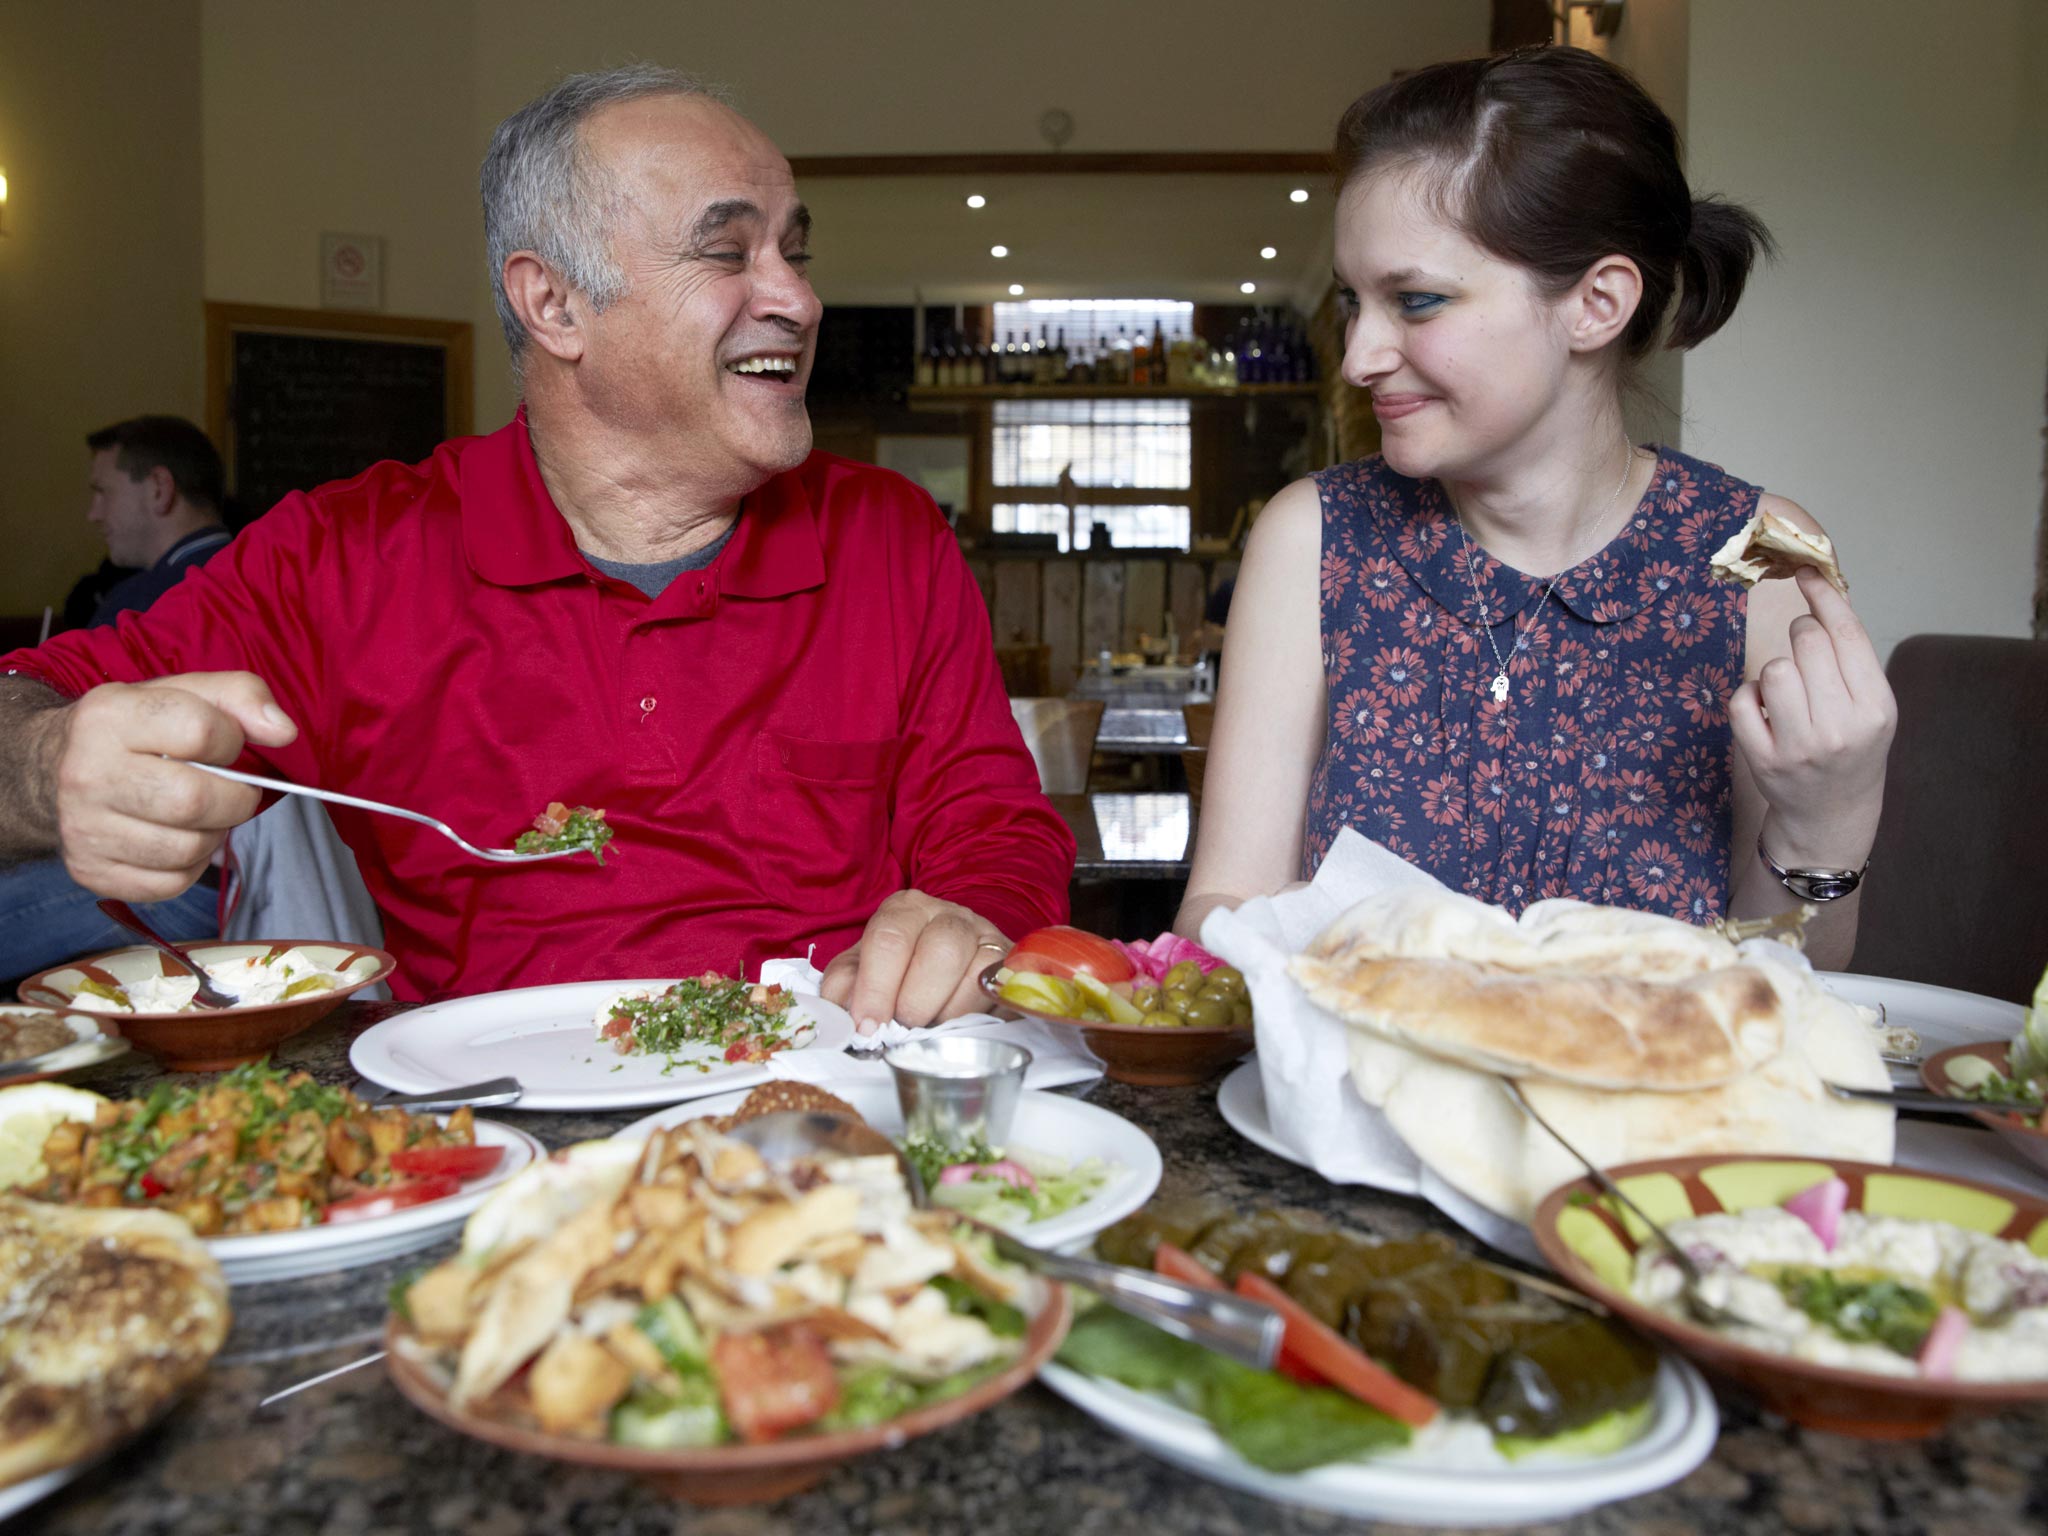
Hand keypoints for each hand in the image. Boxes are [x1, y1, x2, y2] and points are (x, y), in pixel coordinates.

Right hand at [42, 672, 298, 900]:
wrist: (54, 768)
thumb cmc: (137, 730)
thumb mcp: (183, 693)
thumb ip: (241, 696)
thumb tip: (283, 732)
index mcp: (109, 716)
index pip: (201, 731)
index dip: (231, 740)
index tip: (225, 744)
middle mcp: (87, 773)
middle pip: (194, 801)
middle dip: (233, 800)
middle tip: (231, 791)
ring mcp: (82, 827)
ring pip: (185, 849)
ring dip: (213, 834)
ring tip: (202, 814)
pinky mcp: (89, 870)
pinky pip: (169, 883)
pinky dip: (189, 866)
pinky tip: (177, 838)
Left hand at [818, 889, 1008, 1032]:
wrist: (949, 968)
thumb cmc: (899, 971)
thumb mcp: (862, 972)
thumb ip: (844, 987)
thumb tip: (840, 1014)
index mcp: (904, 910)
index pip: (889, 939)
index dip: (876, 988)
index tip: (868, 1026)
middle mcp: (948, 914)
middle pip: (938, 951)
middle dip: (914, 1002)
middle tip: (901, 1030)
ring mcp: (984, 936)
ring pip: (972, 972)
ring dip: (944, 1012)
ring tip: (926, 1027)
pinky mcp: (1007, 964)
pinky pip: (995, 990)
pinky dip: (970, 1015)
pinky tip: (952, 1023)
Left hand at [1730, 568, 1895, 864]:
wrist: (1832, 814)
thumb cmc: (1852, 748)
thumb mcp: (1871, 705)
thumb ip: (1853, 657)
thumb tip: (1826, 592)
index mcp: (1877, 707)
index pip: (1847, 634)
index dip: (1823, 596)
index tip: (1805, 573)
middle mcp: (1842, 726)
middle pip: (1808, 642)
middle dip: (1801, 635)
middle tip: (1805, 654)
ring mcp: (1801, 746)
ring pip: (1774, 668)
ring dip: (1776, 669)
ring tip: (1789, 691)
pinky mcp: (1763, 759)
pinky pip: (1742, 699)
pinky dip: (1750, 697)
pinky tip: (1767, 712)